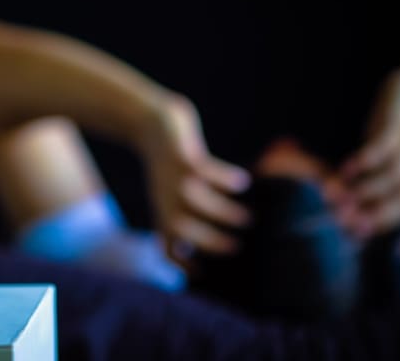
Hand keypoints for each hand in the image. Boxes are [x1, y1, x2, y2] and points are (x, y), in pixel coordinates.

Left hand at [141, 94, 250, 270]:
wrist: (151, 124)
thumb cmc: (171, 165)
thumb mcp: (173, 193)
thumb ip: (190, 218)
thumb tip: (218, 240)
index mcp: (163, 212)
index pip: (166, 248)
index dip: (181, 266)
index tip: (205, 275)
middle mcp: (165, 198)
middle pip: (180, 229)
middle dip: (208, 242)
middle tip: (237, 248)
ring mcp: (172, 176)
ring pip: (194, 200)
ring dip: (222, 211)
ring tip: (248, 217)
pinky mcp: (181, 154)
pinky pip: (203, 169)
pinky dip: (224, 178)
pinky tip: (244, 181)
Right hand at [328, 71, 399, 255]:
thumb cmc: (396, 134)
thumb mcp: (389, 164)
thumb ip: (370, 187)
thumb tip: (340, 208)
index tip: (370, 241)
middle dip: (375, 215)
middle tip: (344, 221)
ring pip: (393, 177)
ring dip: (365, 190)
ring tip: (338, 196)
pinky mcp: (397, 126)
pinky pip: (383, 147)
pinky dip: (365, 160)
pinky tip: (345, 167)